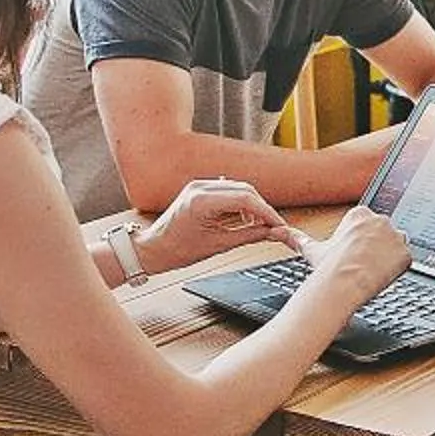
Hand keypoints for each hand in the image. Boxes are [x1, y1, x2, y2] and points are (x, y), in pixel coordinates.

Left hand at [138, 177, 301, 272]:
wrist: (153, 249)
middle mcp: (200, 187)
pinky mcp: (200, 189)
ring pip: (239, 188)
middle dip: (262, 208)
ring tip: (259, 225)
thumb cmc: (178, 250)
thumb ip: (250, 236)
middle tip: (274, 227)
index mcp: (202, 201)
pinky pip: (228, 190)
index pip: (246, 199)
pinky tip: (244, 218)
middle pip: (245, 190)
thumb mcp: (219, 245)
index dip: (267, 212)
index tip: (280, 225)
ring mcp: (199, 186)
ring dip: (253, 205)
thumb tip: (274, 233)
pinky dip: (241, 203)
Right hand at [305, 204, 411, 306]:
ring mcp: (395, 235)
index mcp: (360, 214)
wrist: (342, 283)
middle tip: (361, 266)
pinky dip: (397, 270)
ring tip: (372, 272)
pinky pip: (405, 261)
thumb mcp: (313, 249)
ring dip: (388, 258)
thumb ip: (297, 237)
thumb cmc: (328, 268)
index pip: (368, 229)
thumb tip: (279, 232)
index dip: (361, 246)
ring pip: (396, 247)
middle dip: (376, 251)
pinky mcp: (406, 253)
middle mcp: (380, 219)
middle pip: (383, 237)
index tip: (353, 257)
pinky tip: (381, 276)